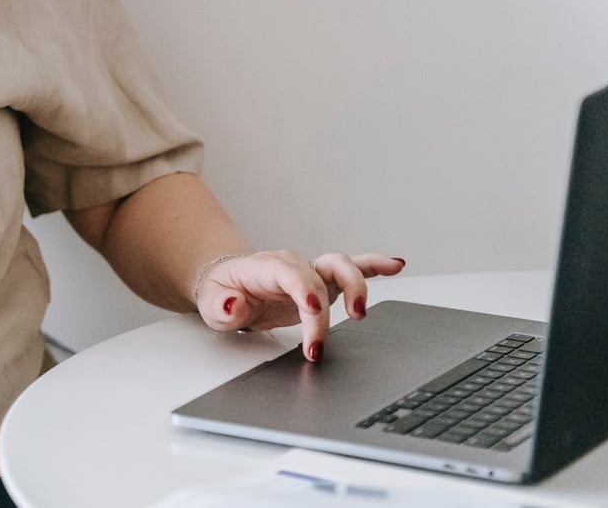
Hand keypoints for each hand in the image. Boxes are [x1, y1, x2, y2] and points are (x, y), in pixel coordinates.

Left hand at [194, 250, 405, 360]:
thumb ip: (222, 306)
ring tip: (361, 312)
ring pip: (341, 266)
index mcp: (264, 267)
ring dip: (357, 286)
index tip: (313, 311)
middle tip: (321, 342)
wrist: (229, 285)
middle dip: (326, 309)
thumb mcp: (211, 304)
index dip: (304, 291)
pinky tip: (396, 266)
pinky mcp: (323, 282)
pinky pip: (352, 269)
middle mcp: (291, 265)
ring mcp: (310, 271)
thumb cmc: (222, 293)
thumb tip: (234, 305)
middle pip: (318, 276)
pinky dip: (375, 266)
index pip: (290, 275)